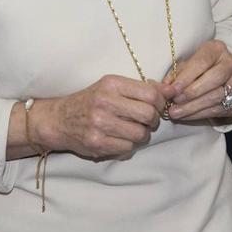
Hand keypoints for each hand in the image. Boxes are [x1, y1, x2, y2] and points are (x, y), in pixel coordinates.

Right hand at [33, 75, 175, 159]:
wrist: (59, 119)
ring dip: (143, 134)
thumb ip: (141, 88)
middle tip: (148, 120)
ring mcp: (100, 124)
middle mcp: (105, 102)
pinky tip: (122, 138)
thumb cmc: (92, 101)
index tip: (157, 106)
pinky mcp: (96, 143)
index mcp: (111, 84)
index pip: (150, 94)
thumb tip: (172, 90)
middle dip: (153, 120)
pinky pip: (127, 147)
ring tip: (136, 130)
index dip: (160, 102)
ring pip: (140, 133)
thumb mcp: (113, 87)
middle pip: (148, 114)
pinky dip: (130, 145)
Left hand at [164, 39, 231, 120]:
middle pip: (214, 78)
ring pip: (217, 96)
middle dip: (192, 92)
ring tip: (176, 112)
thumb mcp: (187, 65)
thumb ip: (177, 74)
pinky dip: (200, 114)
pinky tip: (187, 116)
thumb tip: (164, 88)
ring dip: (194, 107)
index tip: (172, 89)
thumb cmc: (198, 69)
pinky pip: (220, 109)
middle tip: (174, 103)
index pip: (203, 61)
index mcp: (217, 49)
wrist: (219, 77)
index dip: (187, 76)